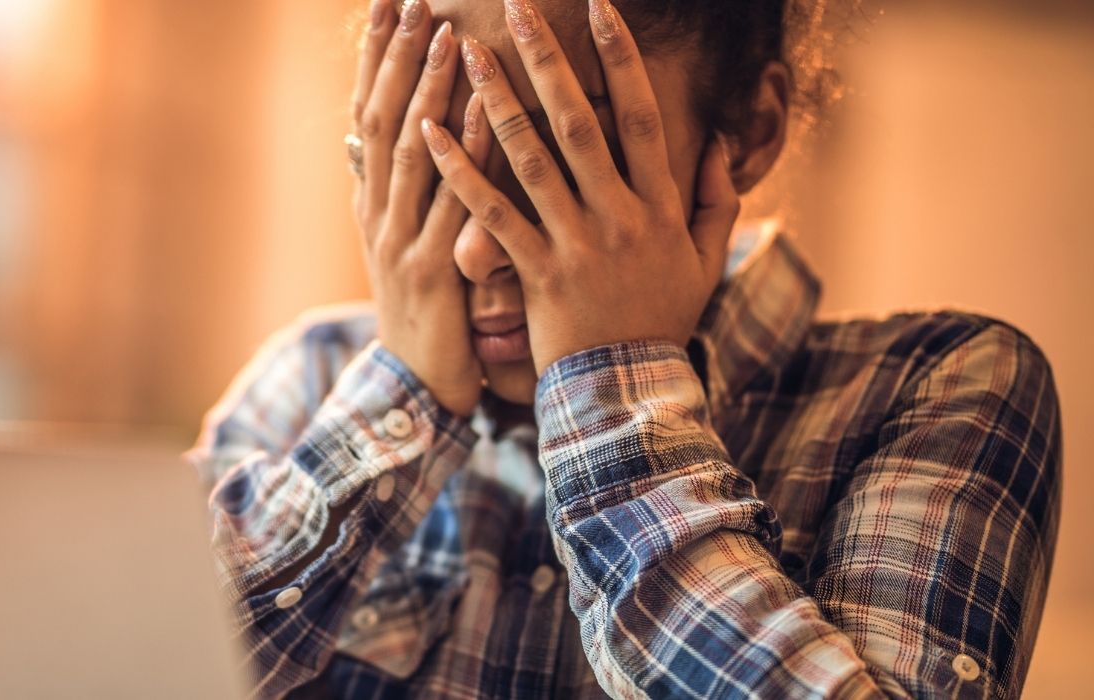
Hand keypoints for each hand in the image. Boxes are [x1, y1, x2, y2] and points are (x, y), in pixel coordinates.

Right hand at [351, 0, 492, 415]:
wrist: (418, 387)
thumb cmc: (421, 312)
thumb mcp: (397, 246)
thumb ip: (386, 192)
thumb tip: (362, 136)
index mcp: (373, 203)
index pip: (369, 113)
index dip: (375, 58)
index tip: (386, 4)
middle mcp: (380, 213)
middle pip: (382, 120)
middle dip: (397, 57)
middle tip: (410, 0)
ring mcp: (402, 241)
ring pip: (412, 153)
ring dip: (428, 91)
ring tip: (444, 35)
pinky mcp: (435, 270)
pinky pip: (455, 202)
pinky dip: (470, 154)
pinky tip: (487, 111)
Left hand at [421, 0, 738, 373]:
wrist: (627, 391)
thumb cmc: (662, 322)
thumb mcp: (706, 261)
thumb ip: (716, 200)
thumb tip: (717, 142)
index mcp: (659, 205)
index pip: (639, 115)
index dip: (621, 57)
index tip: (600, 7)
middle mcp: (617, 215)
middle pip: (579, 122)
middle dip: (549, 58)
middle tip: (518, 7)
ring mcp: (575, 243)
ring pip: (531, 159)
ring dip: (497, 101)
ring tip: (469, 53)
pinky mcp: (535, 273)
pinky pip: (491, 215)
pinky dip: (461, 173)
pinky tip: (432, 134)